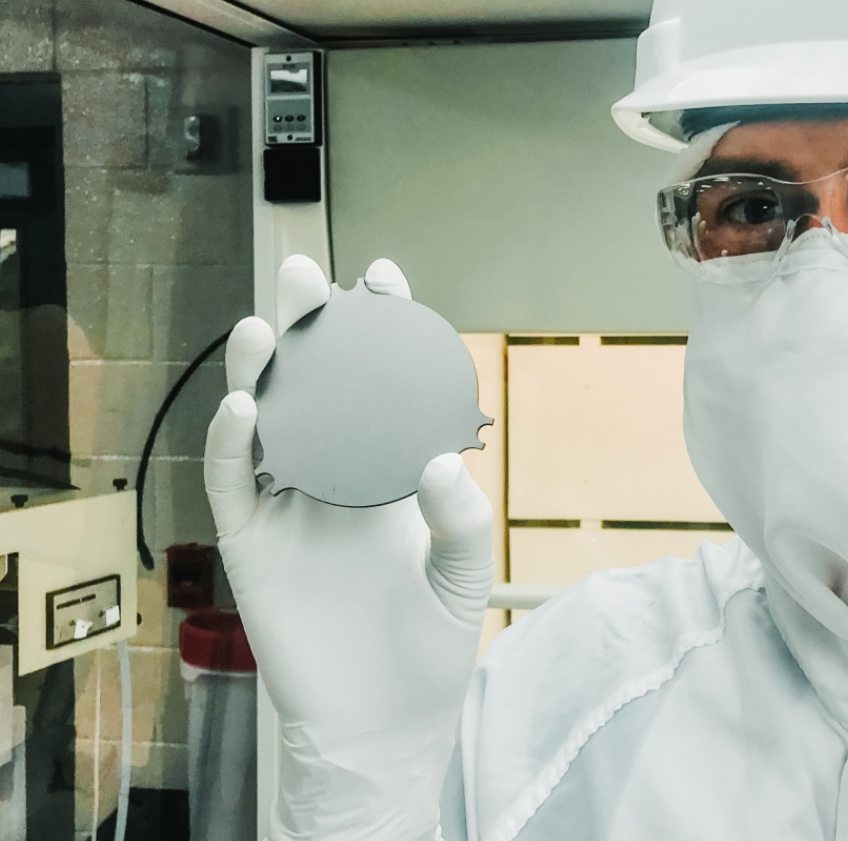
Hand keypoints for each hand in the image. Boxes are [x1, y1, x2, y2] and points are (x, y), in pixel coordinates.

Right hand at [204, 255, 492, 840]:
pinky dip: (231, 445)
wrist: (383, 721)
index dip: (378, 335)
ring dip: (258, 374)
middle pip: (312, 390)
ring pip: (263, 426)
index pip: (377, 390)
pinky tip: (247, 407)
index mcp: (386, 475)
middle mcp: (334, 480)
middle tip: (307, 276)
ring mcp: (288, 510)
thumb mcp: (465, 578)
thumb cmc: (429, 648)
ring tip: (262, 324)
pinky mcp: (251, 547)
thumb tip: (439, 460)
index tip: (386, 280)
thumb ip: (462, 520)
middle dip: (306, 331)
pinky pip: (232, 486)